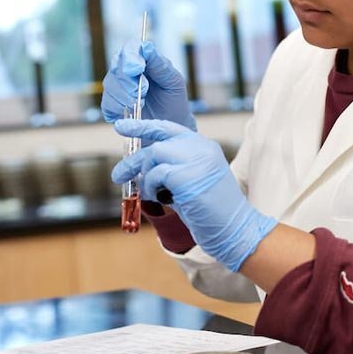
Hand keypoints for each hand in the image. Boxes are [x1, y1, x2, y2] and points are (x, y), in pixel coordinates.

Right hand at [101, 40, 195, 130]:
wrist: (171, 124)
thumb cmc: (174, 100)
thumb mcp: (173, 82)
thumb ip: (160, 65)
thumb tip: (147, 47)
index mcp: (144, 60)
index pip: (131, 48)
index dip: (131, 56)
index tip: (137, 69)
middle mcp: (127, 71)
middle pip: (117, 66)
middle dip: (129, 80)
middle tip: (144, 91)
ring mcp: (117, 87)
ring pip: (109, 84)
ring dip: (125, 95)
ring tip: (141, 103)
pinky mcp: (111, 105)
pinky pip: (107, 103)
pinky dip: (118, 108)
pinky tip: (132, 111)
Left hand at [111, 119, 277, 271]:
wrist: (234, 227)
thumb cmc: (212, 211)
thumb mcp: (192, 181)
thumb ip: (172, 169)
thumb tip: (140, 168)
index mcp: (205, 147)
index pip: (170, 128)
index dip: (143, 126)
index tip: (121, 126)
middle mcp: (202, 148)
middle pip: (157, 142)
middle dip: (134, 160)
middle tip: (119, 175)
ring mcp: (197, 159)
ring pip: (155, 155)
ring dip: (146, 177)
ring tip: (153, 193)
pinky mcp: (188, 175)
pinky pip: (156, 175)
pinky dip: (152, 188)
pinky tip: (162, 198)